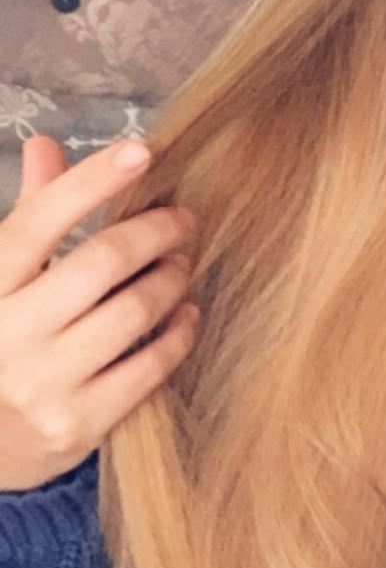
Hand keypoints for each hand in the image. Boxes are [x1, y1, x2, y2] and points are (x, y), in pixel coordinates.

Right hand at [0, 135, 199, 490]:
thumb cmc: (1, 341)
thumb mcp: (0, 280)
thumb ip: (29, 216)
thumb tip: (46, 144)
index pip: (38, 220)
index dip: (92, 180)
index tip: (141, 152)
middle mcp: (8, 333)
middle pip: (101, 262)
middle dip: (155, 231)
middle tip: (184, 220)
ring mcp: (42, 384)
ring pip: (133, 312)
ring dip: (171, 278)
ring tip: (183, 264)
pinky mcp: (78, 423)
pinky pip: (150, 368)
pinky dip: (178, 333)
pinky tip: (186, 313)